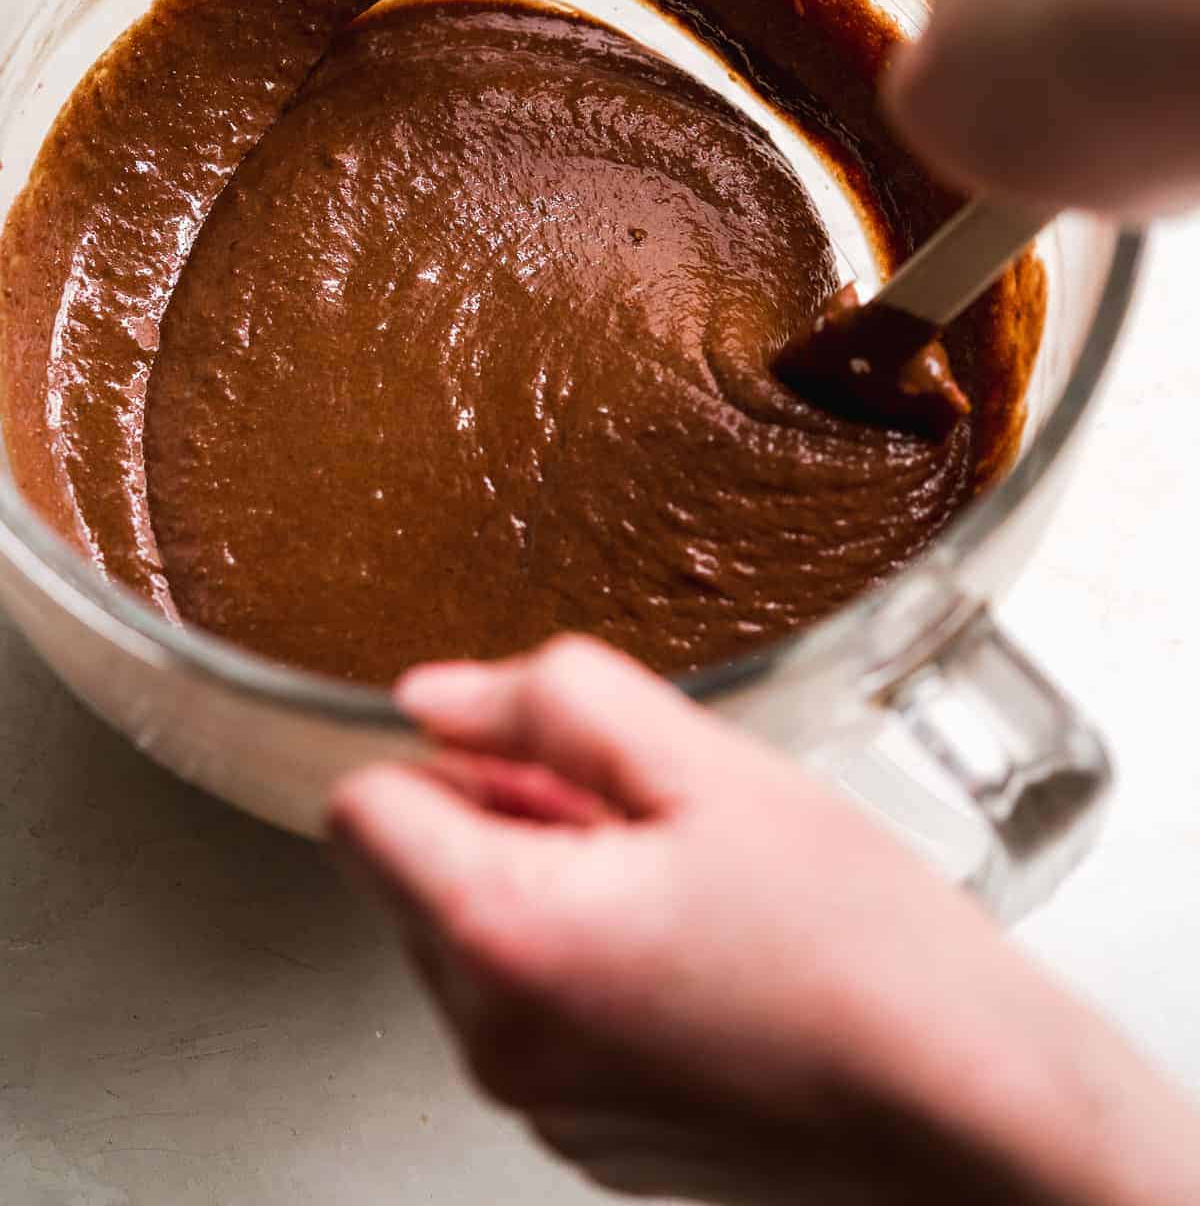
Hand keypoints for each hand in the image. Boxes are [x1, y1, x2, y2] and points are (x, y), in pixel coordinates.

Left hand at [328, 635, 1198, 1203]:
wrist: (968, 1113)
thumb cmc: (860, 943)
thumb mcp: (707, 765)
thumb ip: (550, 703)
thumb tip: (434, 696)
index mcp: (505, 936)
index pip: (361, 809)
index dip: (456, 755)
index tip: (548, 759)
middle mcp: (493, 1042)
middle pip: (415, 873)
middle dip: (508, 817)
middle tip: (650, 817)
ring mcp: (536, 1104)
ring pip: (471, 939)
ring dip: (548, 885)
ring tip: (685, 886)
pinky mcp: (581, 1135)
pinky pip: (528, 1011)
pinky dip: (582, 959)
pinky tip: (695, 950)